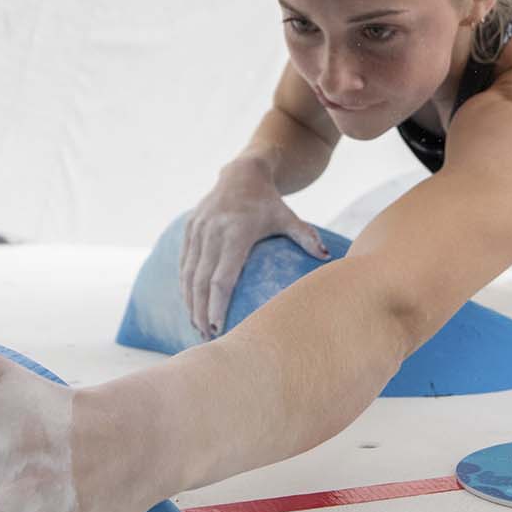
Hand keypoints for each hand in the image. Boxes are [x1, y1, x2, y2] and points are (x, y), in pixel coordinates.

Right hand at [180, 161, 328, 339]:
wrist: (242, 173)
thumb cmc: (270, 202)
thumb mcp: (289, 217)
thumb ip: (306, 237)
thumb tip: (327, 258)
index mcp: (236, 233)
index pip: (222, 277)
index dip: (217, 305)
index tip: (219, 328)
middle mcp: (212, 232)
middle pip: (201, 282)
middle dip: (201, 312)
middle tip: (208, 338)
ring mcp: (197, 230)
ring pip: (188, 274)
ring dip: (190, 303)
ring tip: (198, 327)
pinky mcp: (189, 229)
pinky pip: (184, 263)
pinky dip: (185, 286)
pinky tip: (190, 305)